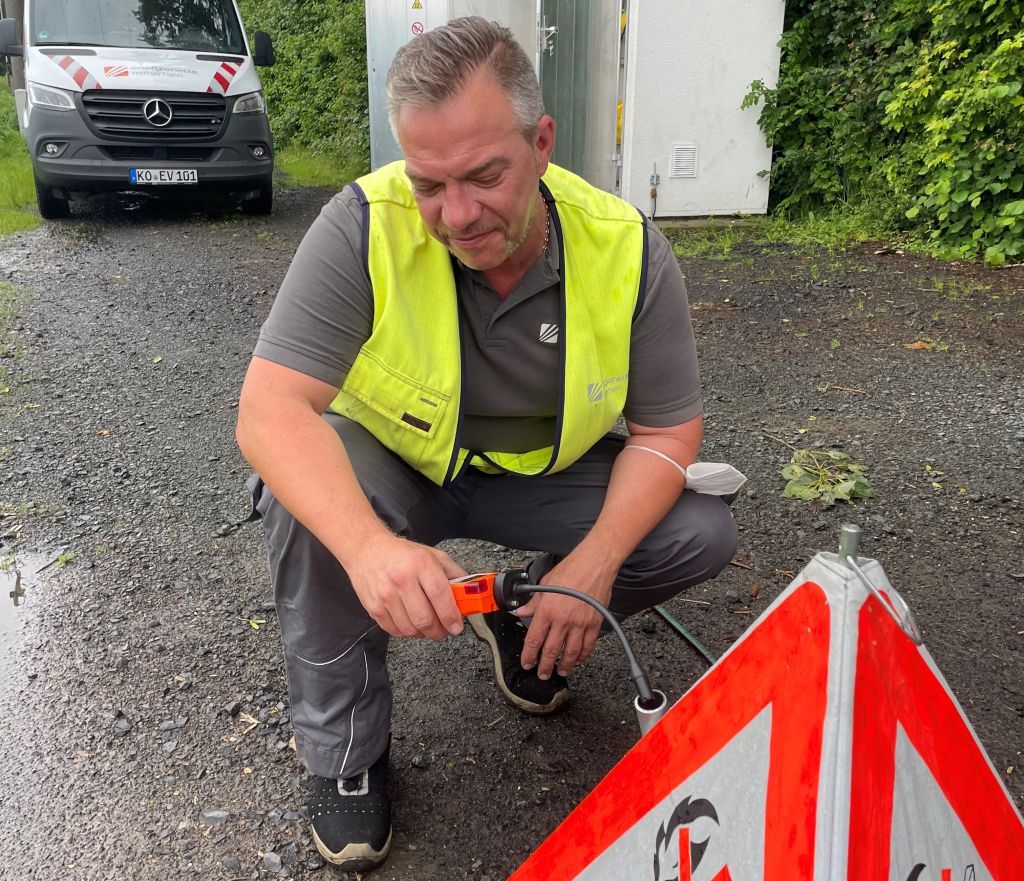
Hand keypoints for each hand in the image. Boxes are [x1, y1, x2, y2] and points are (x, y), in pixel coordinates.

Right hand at [345, 533, 465, 639]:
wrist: (367, 550)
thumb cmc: (402, 554)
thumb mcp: (433, 555)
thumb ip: (454, 574)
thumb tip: (470, 594)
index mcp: (420, 563)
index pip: (440, 596)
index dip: (451, 616)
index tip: (456, 625)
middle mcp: (401, 579)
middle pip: (425, 619)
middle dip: (439, 630)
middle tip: (444, 629)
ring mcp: (385, 595)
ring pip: (410, 629)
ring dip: (424, 633)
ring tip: (428, 624)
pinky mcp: (374, 608)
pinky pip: (395, 631)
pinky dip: (407, 632)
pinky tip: (411, 621)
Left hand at [514, 552, 616, 678]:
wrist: (595, 564)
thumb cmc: (571, 570)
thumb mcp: (545, 584)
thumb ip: (533, 602)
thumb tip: (521, 611)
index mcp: (547, 611)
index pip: (534, 640)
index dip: (529, 655)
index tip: (527, 663)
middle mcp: (562, 620)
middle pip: (552, 651)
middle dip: (545, 666)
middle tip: (542, 674)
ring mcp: (580, 624)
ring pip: (571, 652)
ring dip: (565, 665)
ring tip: (561, 671)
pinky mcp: (594, 623)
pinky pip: (588, 645)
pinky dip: (583, 655)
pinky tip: (579, 659)